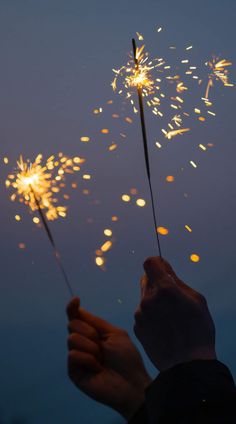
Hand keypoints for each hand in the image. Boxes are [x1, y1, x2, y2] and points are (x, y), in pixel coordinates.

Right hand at [67, 298, 151, 419]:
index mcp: (92, 333)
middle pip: (72, 324)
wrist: (131, 382)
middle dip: (89, 331)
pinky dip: (87, 359)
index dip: (72, 308)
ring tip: (101, 359)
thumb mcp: (115, 333)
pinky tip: (97, 368)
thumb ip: (95, 321)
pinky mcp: (74, 372)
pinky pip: (72, 355)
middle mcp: (82, 343)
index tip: (76, 300)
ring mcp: (77, 357)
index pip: (76, 317)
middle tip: (102, 345)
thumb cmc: (127, 358)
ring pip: (71, 338)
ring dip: (90, 347)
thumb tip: (78, 308)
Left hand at [134, 257, 215, 371]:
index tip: (163, 269)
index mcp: (165, 289)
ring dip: (154, 301)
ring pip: (144, 297)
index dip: (157, 264)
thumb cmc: (198, 331)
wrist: (187, 365)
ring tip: (170, 318)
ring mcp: (140, 314)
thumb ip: (177, 281)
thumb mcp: (196, 300)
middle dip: (157, 284)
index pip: (150, 262)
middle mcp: (148, 299)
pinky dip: (151, 316)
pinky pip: (143, 313)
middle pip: (147, 279)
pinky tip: (163, 329)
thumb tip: (164, 268)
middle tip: (171, 298)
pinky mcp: (137, 327)